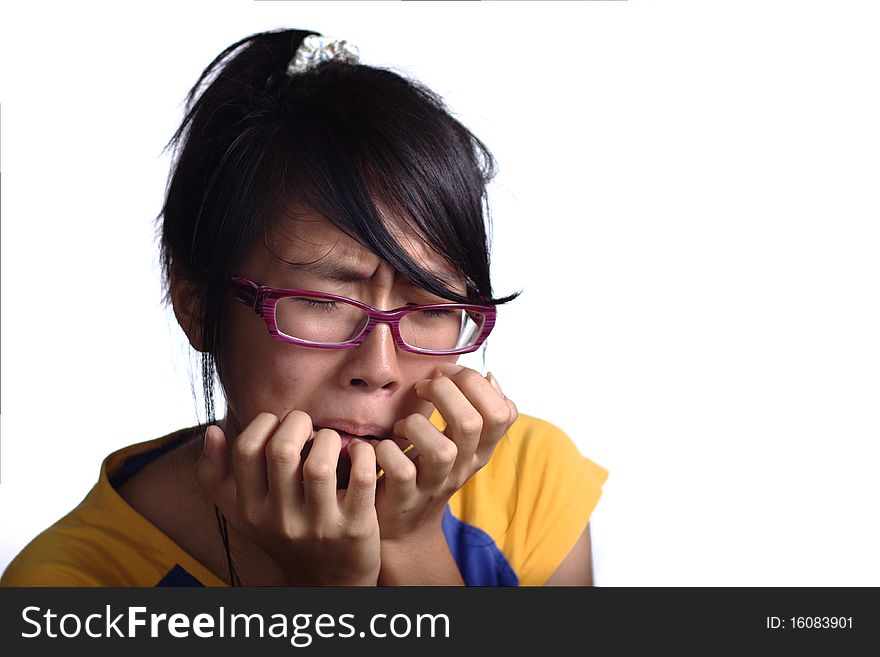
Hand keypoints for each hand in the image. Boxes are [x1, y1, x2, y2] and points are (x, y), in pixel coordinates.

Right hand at [194, 411, 380, 585]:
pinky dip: (363, 455)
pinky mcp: (355, 527)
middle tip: (308, 427)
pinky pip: (361, 477)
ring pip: (320, 464)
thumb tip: (212, 431)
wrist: (326, 582)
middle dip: (298, 423)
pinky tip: (358, 453)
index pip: (246, 450)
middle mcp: (281, 520)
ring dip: (328, 439)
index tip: (279, 425)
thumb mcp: (241, 512)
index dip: (264, 423)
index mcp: (251, 510)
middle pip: (282, 451)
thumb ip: (215, 474)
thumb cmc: (283, 534)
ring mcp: (319, 525)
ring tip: (330, 442)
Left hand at [373, 364, 517, 543]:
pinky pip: (402, 470)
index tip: (447, 373)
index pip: (503, 413)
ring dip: (417, 424)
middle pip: (471, 423)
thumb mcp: (461, 444)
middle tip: (424, 387)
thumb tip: (490, 376)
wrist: (405, 525)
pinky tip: (382, 445)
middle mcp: (463, 467)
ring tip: (403, 424)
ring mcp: (435, 485)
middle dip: (445, 391)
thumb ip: (476, 410)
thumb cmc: (429, 470)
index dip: (476, 383)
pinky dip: (388, 450)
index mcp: (480, 449)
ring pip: (442, 451)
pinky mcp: (405, 497)